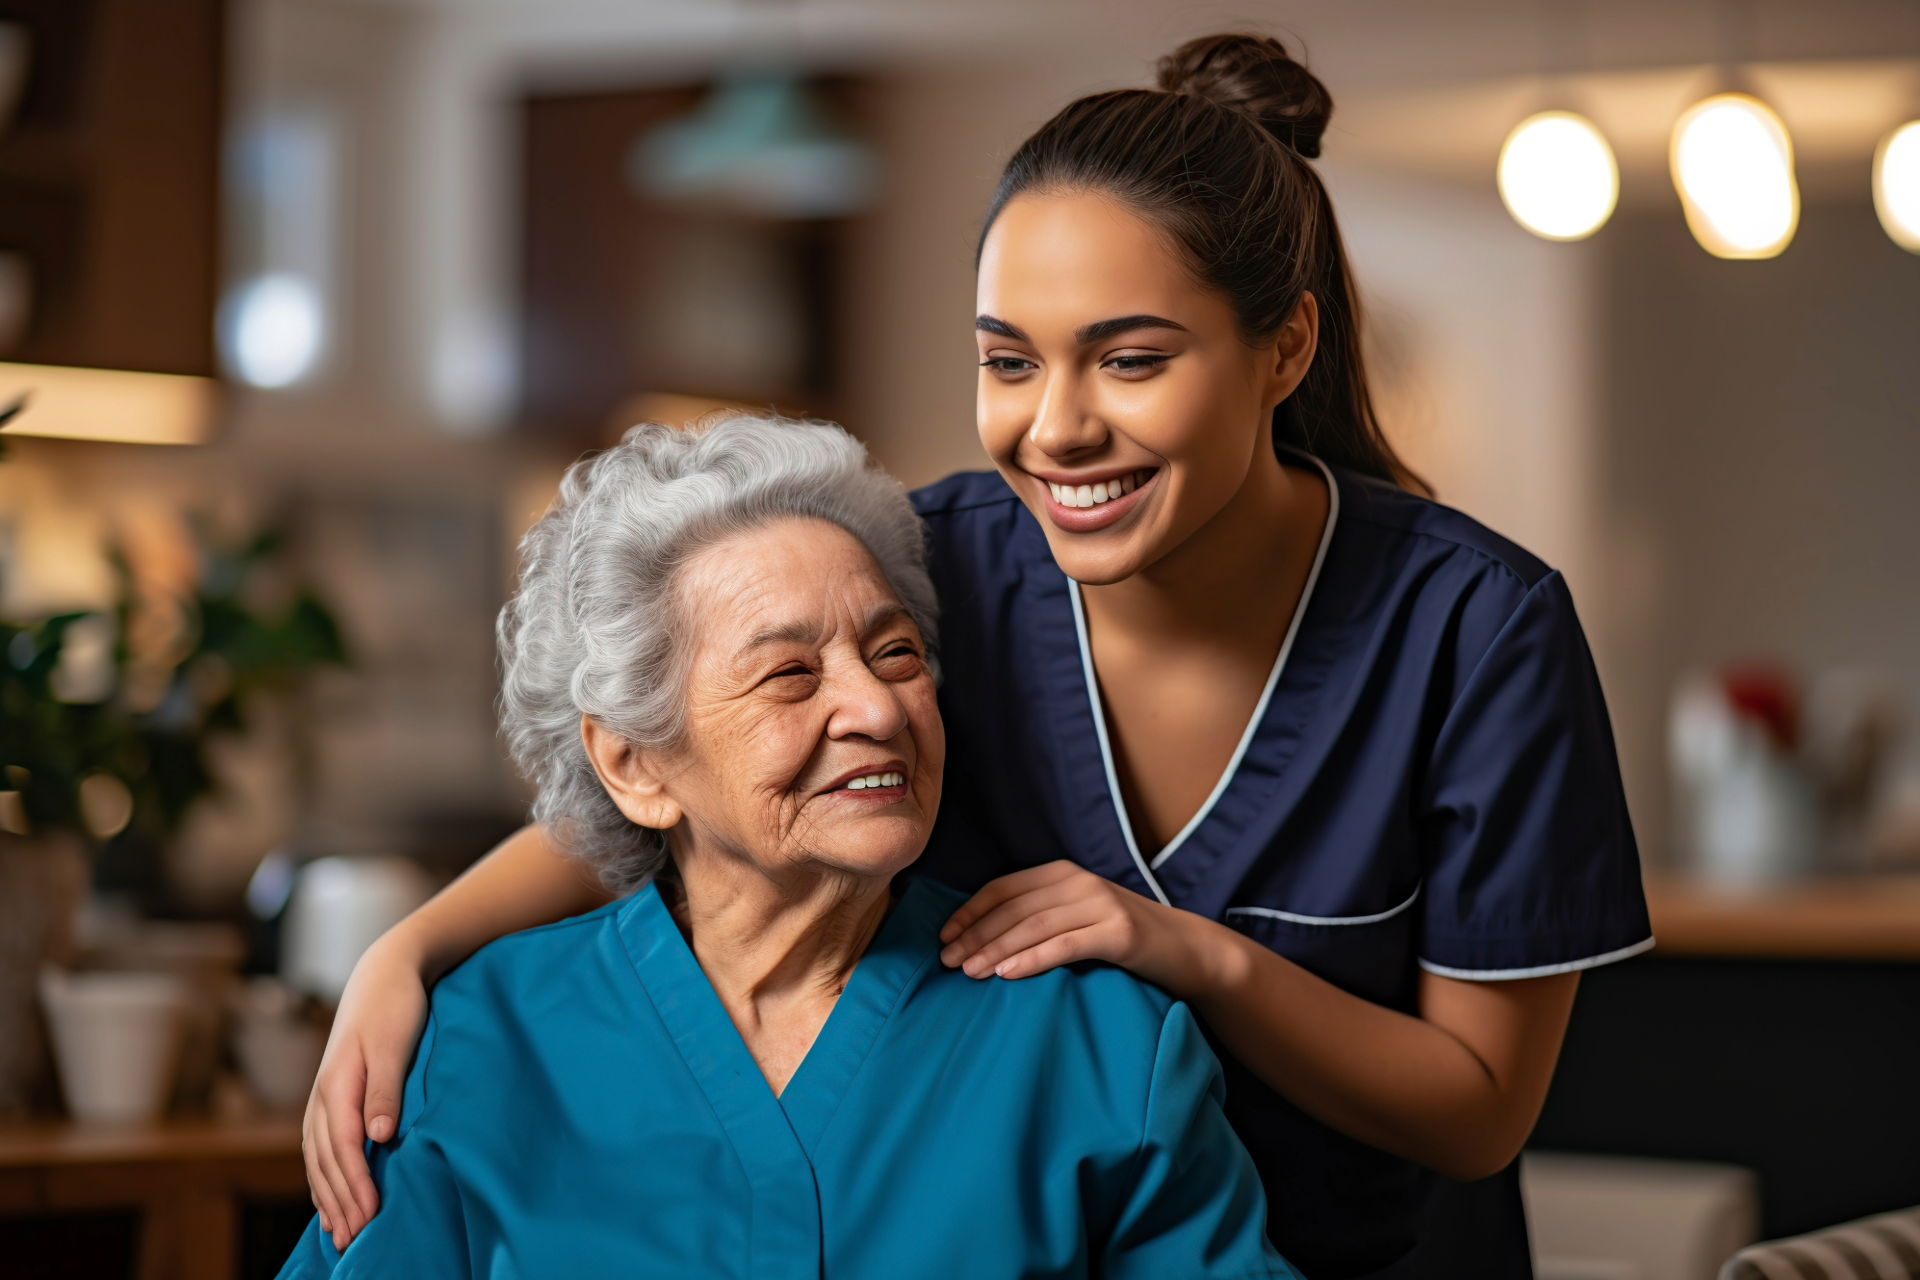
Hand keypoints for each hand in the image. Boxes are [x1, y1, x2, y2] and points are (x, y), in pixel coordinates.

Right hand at [301, 935, 428, 1250]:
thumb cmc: (395, 1005)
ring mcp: (322, 1096)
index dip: (355, 1185)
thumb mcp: (395, 1043)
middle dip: (338, 1202)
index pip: (343, 1148)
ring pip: (317, 1158)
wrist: (384, 971)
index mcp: (337, 1085)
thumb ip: (386, 1090)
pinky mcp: (330, 1096)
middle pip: (325, 1161)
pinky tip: (328, 1198)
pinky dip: (322, 1176)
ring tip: (339, 1234)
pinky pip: (319, 1147)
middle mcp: (322, 1095)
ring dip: (327, 1197)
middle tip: (354, 1241)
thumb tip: (378, 1136)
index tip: (370, 1216)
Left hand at [938, 861, 1195, 984]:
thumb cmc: (1121, 938)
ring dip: (996, 948)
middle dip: (976, 935)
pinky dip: (1033, 958)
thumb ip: (1039, 917)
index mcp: (1062, 873)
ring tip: (969, 972)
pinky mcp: (1119, 932)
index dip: (970, 912)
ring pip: (1035, 926)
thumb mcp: (1076, 917)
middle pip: (1013, 909)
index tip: (944, 938)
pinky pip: (1066, 945)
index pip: (1003, 889)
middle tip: (948, 962)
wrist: (1185, 949)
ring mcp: (1101, 904)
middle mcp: (1079, 882)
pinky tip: (1009, 973)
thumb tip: (979, 940)